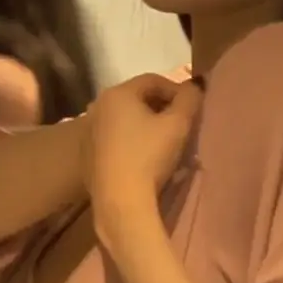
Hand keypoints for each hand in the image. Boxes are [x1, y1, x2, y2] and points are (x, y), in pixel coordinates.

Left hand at [84, 72, 203, 223]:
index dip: (177, 91)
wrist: (120, 201)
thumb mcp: (178, 124)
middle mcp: (97, 105)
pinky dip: (130, 141)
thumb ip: (190, 98)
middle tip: (181, 124)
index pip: (153, 80)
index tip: (192, 109)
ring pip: (124, 119)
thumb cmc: (149, 156)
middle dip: (161, 107)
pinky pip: (114, 138)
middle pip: (137, 98)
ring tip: (165, 142)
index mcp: (117, 93)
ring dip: (145, 124)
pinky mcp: (87, 154)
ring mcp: (88, 131)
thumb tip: (195, 84)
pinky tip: (144, 158)